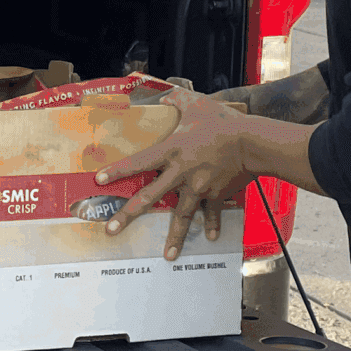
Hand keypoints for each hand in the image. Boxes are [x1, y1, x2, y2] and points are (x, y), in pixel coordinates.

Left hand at [92, 90, 260, 260]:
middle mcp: (180, 173)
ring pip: (183, 215)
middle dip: (128, 215)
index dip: (118, 171)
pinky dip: (213, 225)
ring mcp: (198, 187)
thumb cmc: (223, 121)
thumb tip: (166, 95)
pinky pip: (212, 213)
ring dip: (175, 237)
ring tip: (168, 255)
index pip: (138, 162)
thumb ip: (178, 101)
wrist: (252, 142)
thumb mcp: (197, 105)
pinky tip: (212, 238)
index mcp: (171, 151)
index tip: (99, 181)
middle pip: (150, 198)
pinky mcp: (215, 194)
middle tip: (110, 230)